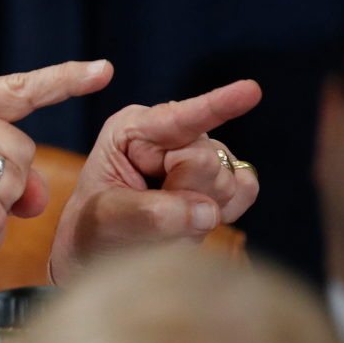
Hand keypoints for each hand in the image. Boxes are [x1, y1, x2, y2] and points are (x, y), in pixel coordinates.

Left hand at [49, 80, 261, 283]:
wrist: (103, 253)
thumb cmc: (93, 228)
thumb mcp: (105, 219)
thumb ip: (150, 214)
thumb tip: (206, 213)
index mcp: (132, 129)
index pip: (178, 120)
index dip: (215, 105)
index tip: (250, 90)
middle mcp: (169, 133)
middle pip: (206, 161)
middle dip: (184, 195)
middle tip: (150, 211)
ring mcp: (198, 152)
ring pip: (228, 180)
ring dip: (200, 209)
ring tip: (166, 217)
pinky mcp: (221, 175)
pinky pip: (245, 190)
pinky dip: (226, 210)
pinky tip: (194, 217)